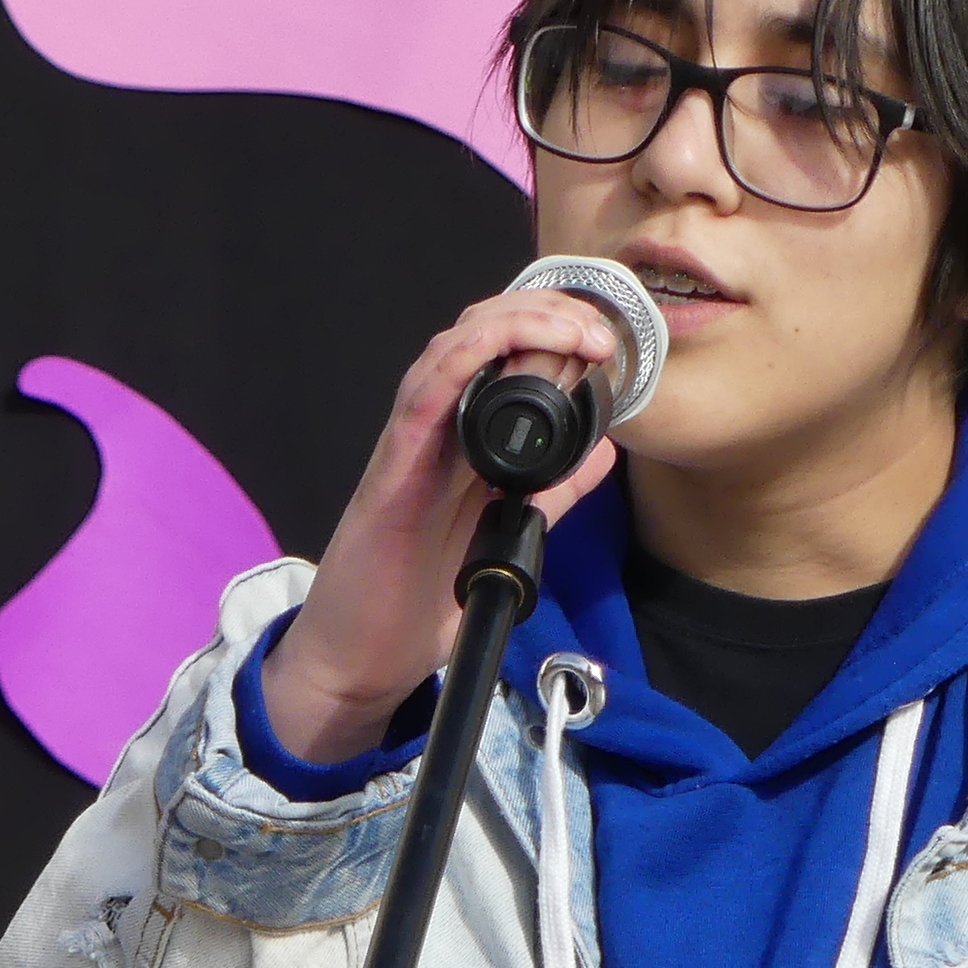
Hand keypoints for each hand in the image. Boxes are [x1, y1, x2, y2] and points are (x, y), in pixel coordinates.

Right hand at [264, 289, 624, 764]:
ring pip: (453, 348)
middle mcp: (434, 429)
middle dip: (544, 311)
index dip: (553, 326)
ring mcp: (410, 443)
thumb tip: (603, 453)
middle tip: (598, 328)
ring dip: (515, 323)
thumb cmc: (416, 600)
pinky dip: (460, 359)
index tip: (605, 339)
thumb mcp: (505, 535)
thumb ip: (551, 492)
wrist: (362, 656)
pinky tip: (495, 345)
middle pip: (481, 332)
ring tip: (571, 329)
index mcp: (462, 440)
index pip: (503, 353)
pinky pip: (422, 394)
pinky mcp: (392, 468)